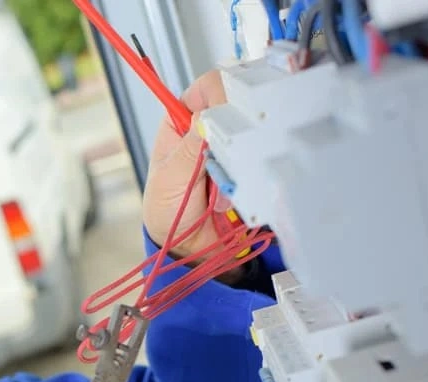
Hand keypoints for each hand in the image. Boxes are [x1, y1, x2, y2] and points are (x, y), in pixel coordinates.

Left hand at [143, 70, 232, 270]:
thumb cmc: (166, 211)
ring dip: (236, 166)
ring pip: (252, 136)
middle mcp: (209, 129)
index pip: (207, 88)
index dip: (221, 94)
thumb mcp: (170, 179)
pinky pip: (260, 162)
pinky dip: (247, 180)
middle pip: (237, 110)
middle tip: (217, 163)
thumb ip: (189, 149)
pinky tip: (228, 198)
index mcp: (181, 121)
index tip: (226, 114)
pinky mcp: (248, 167)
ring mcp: (232, 147)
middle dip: (231, 138)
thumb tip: (207, 119)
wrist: (186, 247)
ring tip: (215, 192)